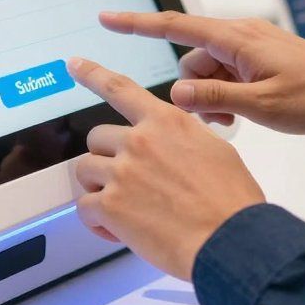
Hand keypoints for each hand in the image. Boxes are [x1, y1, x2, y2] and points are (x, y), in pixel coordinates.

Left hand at [68, 57, 264, 280]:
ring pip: (85, 169)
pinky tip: (117, 230)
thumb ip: (180, 138)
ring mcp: (122, 171)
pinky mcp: (111, 205)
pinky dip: (96, 221)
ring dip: (99, 187)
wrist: (229, 239)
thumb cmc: (230, 199)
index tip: (74, 64)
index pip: (120, 88)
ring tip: (124, 206)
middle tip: (127, 180)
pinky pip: (84, 206)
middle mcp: (139, 139)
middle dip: (107, 157)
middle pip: (97, 136)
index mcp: (165, 121)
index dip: (93, 74)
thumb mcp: (214, 149)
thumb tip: (168, 144)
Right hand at [99, 10, 304, 133]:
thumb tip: (176, 93)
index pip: (175, 26)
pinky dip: (225, 95)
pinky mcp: (259, 59)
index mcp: (236, 39)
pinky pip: (226, 74)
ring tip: (234, 121)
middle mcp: (240, 36)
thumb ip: (214, 99)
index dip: (136, 23)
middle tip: (217, 119)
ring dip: (210, 97)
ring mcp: (250, 47)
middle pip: (191, 58)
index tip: (106, 18)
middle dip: (191, 89)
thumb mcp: (261, 105)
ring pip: (208, 70)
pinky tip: (241, 115)